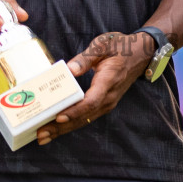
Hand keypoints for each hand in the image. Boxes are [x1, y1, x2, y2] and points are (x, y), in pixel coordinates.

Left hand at [36, 32, 156, 144]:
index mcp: (108, 80)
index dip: (75, 111)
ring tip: (44, 136)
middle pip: (84, 116)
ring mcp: (107, 102)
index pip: (91, 101)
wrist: (141, 53)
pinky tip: (57, 128)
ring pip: (84, 120)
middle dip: (62, 127)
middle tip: (41, 134)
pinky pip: (86, 117)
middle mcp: (109, 96)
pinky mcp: (104, 104)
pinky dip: (71, 124)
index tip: (59, 117)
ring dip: (64, 129)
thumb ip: (86, 57)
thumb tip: (69, 69)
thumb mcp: (103, 45)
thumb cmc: (121, 47)